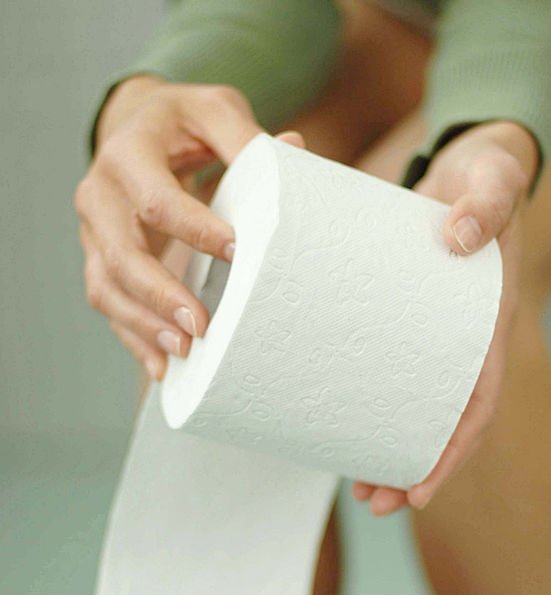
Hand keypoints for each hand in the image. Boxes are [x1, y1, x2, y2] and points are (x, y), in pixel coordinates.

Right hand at [75, 75, 300, 378]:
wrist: (137, 127)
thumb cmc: (182, 123)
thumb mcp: (214, 111)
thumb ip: (246, 136)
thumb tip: (295, 151)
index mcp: (127, 154)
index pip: (156, 202)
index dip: (195, 230)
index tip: (236, 252)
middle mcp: (99, 195)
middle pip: (122, 255)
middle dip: (162, 295)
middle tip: (202, 325)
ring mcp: (93, 233)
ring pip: (107, 287)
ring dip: (144, 325)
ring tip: (183, 352)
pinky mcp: (100, 260)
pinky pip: (109, 305)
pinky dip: (134, 338)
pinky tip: (162, 367)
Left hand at [352, 120, 538, 514]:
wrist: (474, 159)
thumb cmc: (488, 175)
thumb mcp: (496, 177)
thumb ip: (488, 199)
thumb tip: (461, 237)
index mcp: (490, 322)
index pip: (479, 401)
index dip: (453, 450)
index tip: (421, 490)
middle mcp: (463, 340)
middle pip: (444, 422)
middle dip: (413, 468)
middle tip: (373, 500)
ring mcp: (433, 335)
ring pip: (414, 407)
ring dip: (389, 449)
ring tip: (357, 487)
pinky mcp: (403, 320)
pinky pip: (388, 372)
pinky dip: (367, 402)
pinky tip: (338, 422)